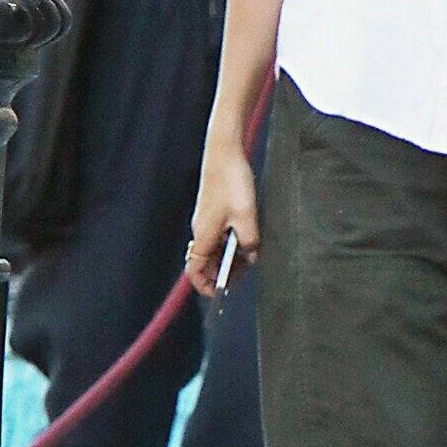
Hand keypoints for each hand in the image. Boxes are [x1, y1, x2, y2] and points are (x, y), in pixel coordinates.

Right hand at [186, 142, 258, 296]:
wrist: (224, 153)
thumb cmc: (232, 183)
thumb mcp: (247, 217)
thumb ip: (249, 242)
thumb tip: (251, 257)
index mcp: (204, 235)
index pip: (195, 269)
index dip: (205, 285)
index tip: (219, 293)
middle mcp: (200, 230)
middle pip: (206, 261)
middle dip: (223, 271)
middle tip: (244, 273)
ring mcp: (205, 220)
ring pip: (213, 248)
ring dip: (228, 257)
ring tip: (249, 256)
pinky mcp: (212, 211)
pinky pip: (217, 235)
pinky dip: (229, 242)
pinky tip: (245, 238)